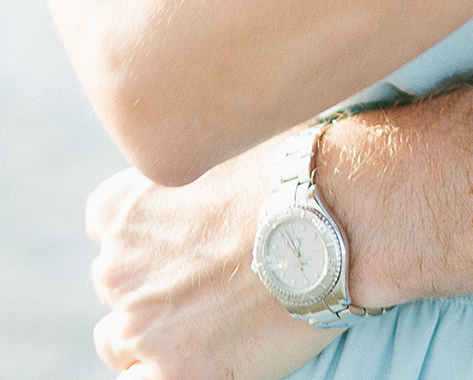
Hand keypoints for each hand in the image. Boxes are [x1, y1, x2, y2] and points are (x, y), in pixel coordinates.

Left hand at [87, 142, 319, 379]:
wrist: (331, 224)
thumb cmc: (292, 178)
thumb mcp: (224, 151)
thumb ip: (192, 179)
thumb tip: (209, 191)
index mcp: (124, 207)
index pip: (106, 227)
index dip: (145, 236)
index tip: (182, 238)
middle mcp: (118, 267)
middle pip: (116, 285)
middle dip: (153, 284)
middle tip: (209, 280)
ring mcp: (141, 325)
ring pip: (119, 343)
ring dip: (152, 335)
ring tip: (208, 324)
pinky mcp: (173, 373)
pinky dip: (163, 375)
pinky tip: (202, 360)